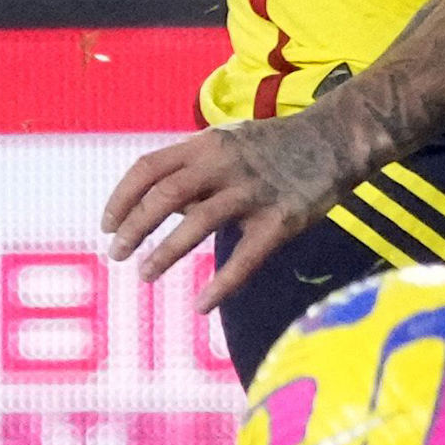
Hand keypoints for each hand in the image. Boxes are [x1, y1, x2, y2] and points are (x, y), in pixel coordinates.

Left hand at [103, 113, 367, 305]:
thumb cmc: (278, 143)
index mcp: (206, 144)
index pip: (148, 169)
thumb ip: (194, 169)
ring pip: (197, 225)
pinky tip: (202, 305)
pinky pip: (245, 258)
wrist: (337, 139)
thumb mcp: (229, 141)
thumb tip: (164, 210)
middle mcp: (224, 165)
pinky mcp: (281, 220)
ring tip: (146, 273)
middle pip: (165, 197)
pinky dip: (221, 284)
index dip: (121, 198)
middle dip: (133, 228)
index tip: (107, 225)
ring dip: (164, 253)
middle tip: (116, 254)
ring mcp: (254, 192)